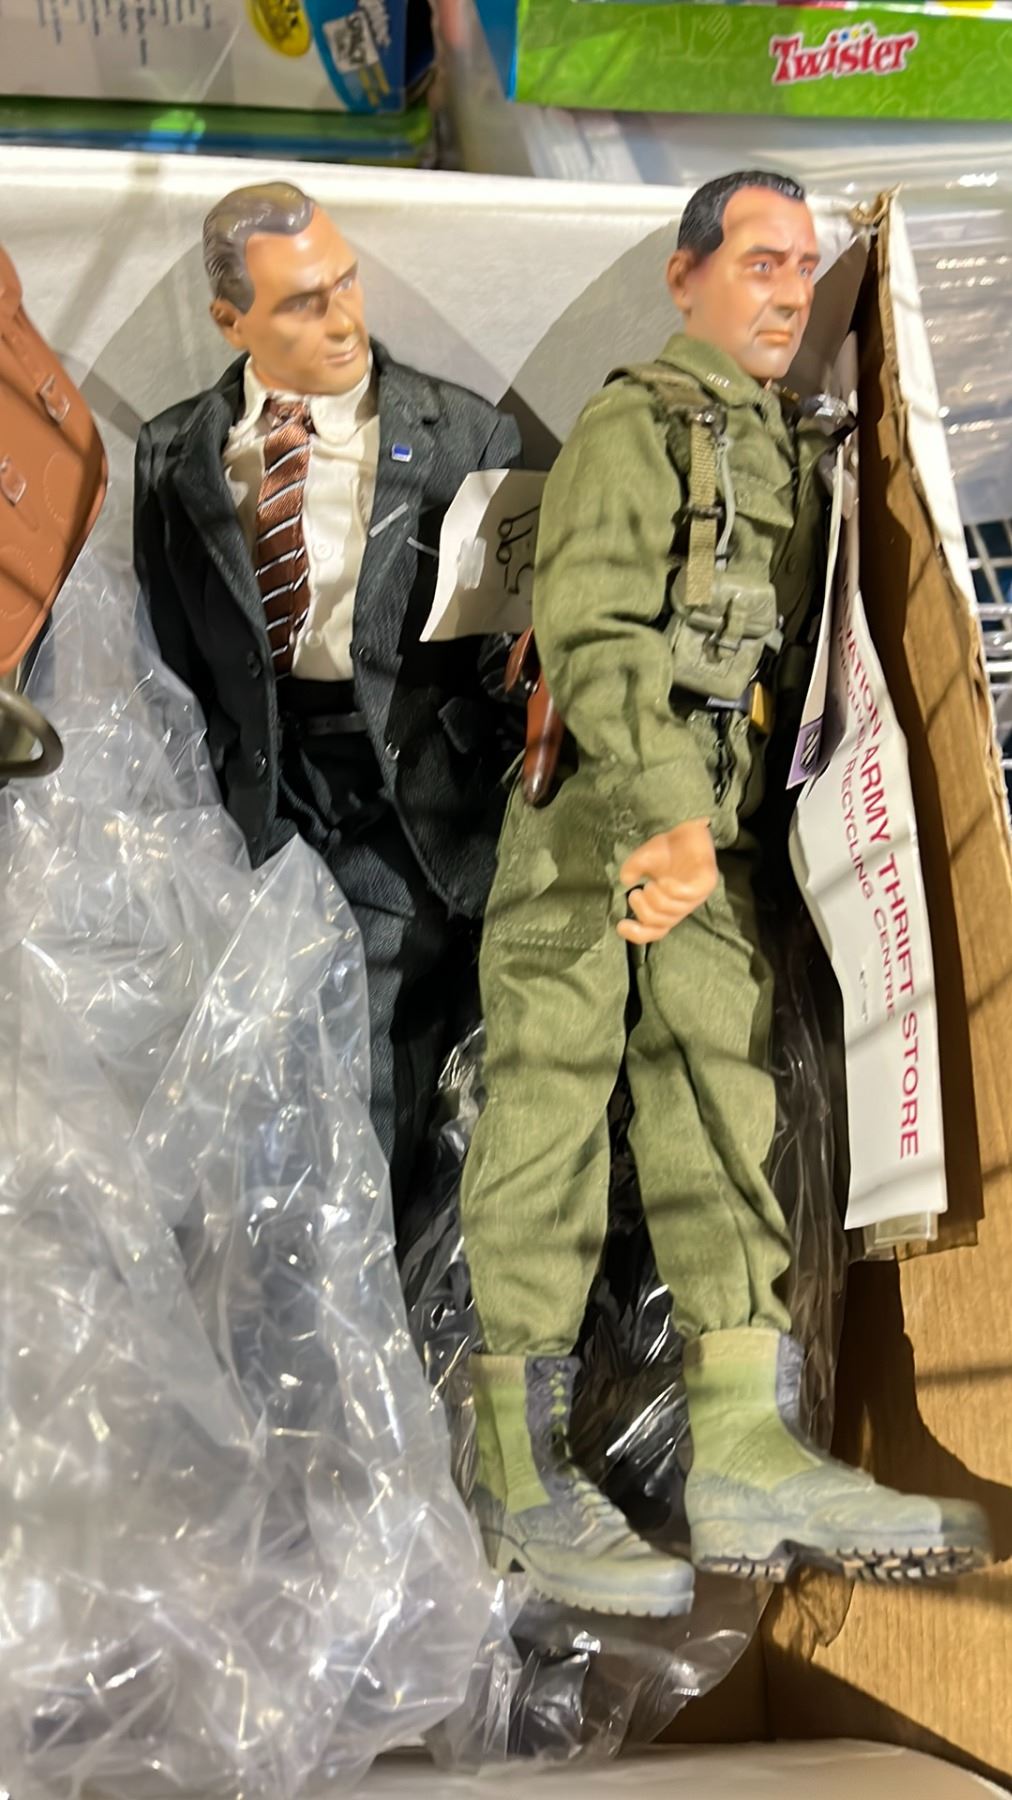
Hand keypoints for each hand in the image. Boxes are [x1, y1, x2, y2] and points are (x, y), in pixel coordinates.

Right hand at [618, 818, 716, 943]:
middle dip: (643, 911)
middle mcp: (682, 905)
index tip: (620, 925)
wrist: (688, 826)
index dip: (637, 934)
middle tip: (636, 893)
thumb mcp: (642, 859)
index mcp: (667, 905)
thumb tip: (625, 880)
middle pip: (660, 924)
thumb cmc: (668, 846)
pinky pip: (689, 896)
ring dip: (656, 900)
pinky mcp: (707, 883)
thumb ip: (631, 870)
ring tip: (650, 884)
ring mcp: (695, 896)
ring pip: (673, 913)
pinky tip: (665, 881)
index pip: (654, 931)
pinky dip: (673, 891)